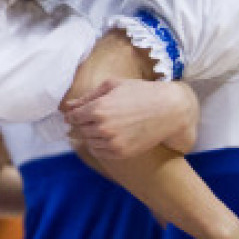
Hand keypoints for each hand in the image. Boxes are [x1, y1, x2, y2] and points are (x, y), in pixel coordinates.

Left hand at [63, 79, 198, 160]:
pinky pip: (99, 152)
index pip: (73, 117)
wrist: (170, 110)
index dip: (74, 115)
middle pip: (80, 130)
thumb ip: (88, 96)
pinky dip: (100, 145)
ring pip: (89, 141)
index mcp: (98, 109)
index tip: (79, 114)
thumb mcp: (113, 86)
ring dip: (92, 134)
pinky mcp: (121, 153)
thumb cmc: (141, 92)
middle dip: (85, 123)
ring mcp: (112, 142)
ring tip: (107, 125)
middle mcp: (103, 128)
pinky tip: (111, 136)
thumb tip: (68, 105)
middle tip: (98, 117)